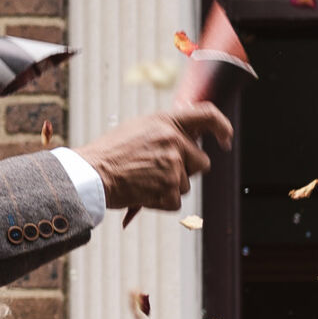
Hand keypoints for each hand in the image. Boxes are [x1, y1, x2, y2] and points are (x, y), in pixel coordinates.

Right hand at [78, 103, 231, 216]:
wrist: (91, 174)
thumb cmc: (110, 153)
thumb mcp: (139, 129)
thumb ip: (166, 131)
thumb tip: (190, 138)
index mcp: (166, 121)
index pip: (207, 115)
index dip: (222, 127)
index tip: (226, 140)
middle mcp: (173, 139)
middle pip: (201, 162)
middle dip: (185, 171)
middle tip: (157, 172)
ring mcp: (173, 164)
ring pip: (186, 185)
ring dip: (169, 188)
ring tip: (143, 180)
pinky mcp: (170, 188)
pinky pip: (176, 202)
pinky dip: (161, 202)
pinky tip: (142, 192)